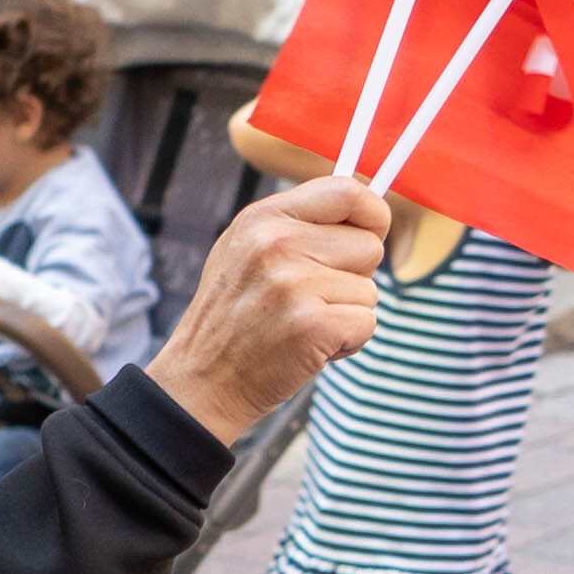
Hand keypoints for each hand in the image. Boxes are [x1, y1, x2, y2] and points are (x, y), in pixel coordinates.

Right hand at [147, 174, 387, 441]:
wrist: (201, 383)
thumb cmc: (234, 319)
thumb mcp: (247, 251)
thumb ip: (298, 225)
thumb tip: (367, 210)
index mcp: (262, 218)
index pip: (347, 191)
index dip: (372, 215)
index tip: (367, 237)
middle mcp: (276, 244)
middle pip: (369, 246)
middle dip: (354, 277)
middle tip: (312, 299)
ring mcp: (293, 284)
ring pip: (370, 290)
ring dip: (347, 314)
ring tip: (303, 326)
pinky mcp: (311, 325)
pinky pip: (367, 323)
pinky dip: (348, 343)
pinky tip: (310, 348)